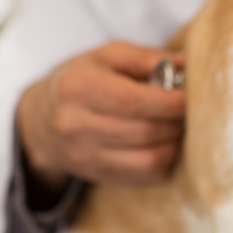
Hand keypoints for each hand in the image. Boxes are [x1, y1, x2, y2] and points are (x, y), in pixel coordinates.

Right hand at [17, 42, 185, 190]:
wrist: (41, 119)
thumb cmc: (83, 79)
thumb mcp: (107, 55)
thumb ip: (145, 58)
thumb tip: (185, 65)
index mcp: (78, 88)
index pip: (133, 101)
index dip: (170, 101)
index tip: (190, 94)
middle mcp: (75, 125)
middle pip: (144, 132)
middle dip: (177, 121)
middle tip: (190, 109)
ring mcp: (84, 156)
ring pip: (147, 160)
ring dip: (174, 143)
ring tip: (178, 125)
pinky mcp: (96, 175)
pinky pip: (144, 176)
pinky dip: (164, 160)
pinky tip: (165, 142)